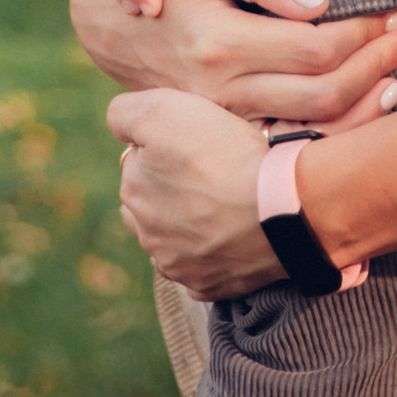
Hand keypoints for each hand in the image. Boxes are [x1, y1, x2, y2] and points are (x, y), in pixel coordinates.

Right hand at [69, 0, 396, 126]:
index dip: (361, 32)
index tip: (392, 11)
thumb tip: (319, 2)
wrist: (115, 27)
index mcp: (221, 45)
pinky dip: (335, 129)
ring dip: (363, 101)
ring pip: (310, 127)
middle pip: (321, 93)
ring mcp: (226, 121)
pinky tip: (365, 106)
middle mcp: (225, 92)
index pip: (313, 48)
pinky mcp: (229, 134)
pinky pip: (291, 141)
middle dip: (375, 66)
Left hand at [111, 87, 288, 298]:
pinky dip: (213, 255)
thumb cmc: (224, 153)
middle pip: (153, 205)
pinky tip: (232, 237)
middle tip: (211, 173)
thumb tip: (118, 123)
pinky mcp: (209, 285)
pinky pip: (202, 270)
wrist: (279, 206)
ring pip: (174, 240)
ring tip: (224, 205)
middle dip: (172, 190)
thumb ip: (126, 114)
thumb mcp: (164, 110)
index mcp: (133, 191)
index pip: (139, 163)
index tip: (196, 144)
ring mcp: (178, 265)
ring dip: (188, 225)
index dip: (166, 147)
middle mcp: (147, 234)